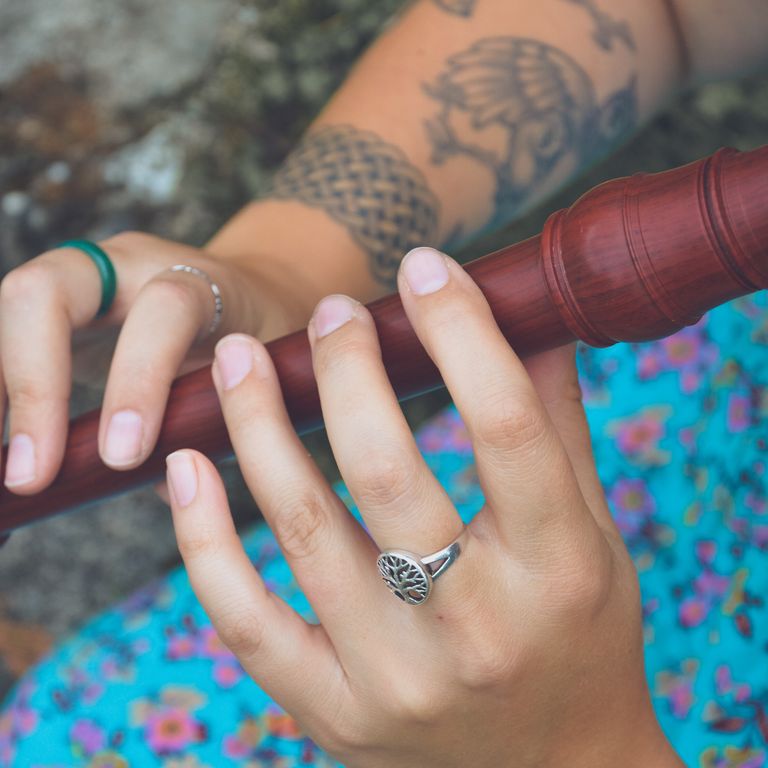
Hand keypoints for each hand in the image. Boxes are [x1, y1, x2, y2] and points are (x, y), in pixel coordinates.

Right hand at [0, 232, 299, 494]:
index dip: (140, 379)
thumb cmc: (257, 340)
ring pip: (13, 310)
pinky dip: (0, 390)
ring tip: (4, 470)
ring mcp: (84, 278)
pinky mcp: (56, 305)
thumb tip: (170, 484)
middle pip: (47, 290)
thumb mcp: (263, 373)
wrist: (244, 295)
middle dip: (32, 383)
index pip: (165, 308)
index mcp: (198, 280)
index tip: (124, 456)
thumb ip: (226, 421)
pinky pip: (8, 336)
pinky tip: (2, 445)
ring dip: (1, 391)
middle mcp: (129, 266)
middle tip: (32, 474)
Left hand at [165, 247, 682, 766]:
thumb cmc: (582, 638)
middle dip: (345, 370)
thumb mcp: (595, 534)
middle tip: (327, 312)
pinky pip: (247, 620)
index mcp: (560, 569)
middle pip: (388, 470)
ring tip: (236, 358)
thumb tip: (537, 318)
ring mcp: (396, 679)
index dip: (460, 330)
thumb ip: (558, 424)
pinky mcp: (336, 714)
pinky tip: (186, 467)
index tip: (423, 268)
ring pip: (304, 532)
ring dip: (258, 429)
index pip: (505, 425)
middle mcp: (476, 628)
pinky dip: (204, 539)